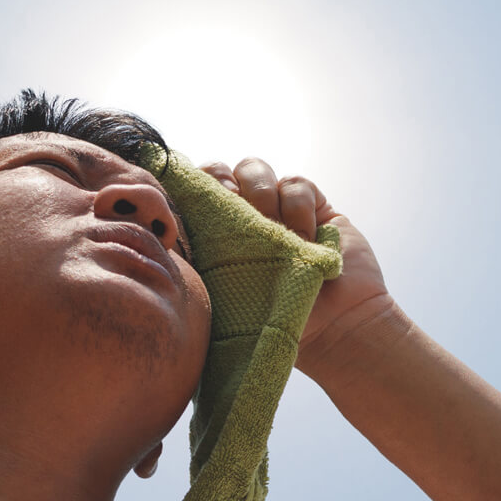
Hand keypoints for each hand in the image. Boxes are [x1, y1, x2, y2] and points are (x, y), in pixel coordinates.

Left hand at [200, 158, 395, 373]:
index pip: (187, 195)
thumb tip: (164, 235)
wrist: (337, 331)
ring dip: (260, 193)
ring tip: (275, 229)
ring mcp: (276, 209)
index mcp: (210, 240)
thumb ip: (194, 265)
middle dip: (220, 181)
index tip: (192, 203)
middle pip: (216, 171)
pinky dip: (298, 206)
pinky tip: (306, 237)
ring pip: (253, 168)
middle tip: (233, 204)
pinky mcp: (312, 207)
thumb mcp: (221, 300)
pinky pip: (295, 183)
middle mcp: (241, 219)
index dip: (186, 187)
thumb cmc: (272, 326)